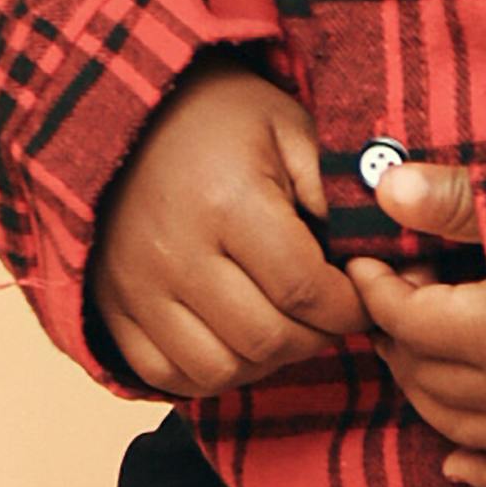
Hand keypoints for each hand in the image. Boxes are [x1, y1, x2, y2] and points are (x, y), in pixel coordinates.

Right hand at [94, 70, 366, 396]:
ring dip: (264, 359)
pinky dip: (208, 371)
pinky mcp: (109, 306)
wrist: (129, 111)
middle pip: (266, 339)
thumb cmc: (222, 118)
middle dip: (315, 336)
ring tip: (282, 323)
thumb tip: (376, 258)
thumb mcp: (289, 129)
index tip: (362, 296)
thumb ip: (335, 193)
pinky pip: (166, 375)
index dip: (349, 308)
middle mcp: (175, 252)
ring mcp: (135, 286)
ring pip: (218, 369)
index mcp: (228, 202)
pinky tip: (232, 337)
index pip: (306, 291)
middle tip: (326, 311)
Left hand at [350, 156, 485, 486]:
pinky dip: (480, 470)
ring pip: (457, 426)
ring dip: (424, 393)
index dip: (376, 288)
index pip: (406, 316)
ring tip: (413, 355)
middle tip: (392, 296)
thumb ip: (466, 204)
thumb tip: (387, 189)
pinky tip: (457, 464)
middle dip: (394, 336)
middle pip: (423, 374)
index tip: (366, 261)